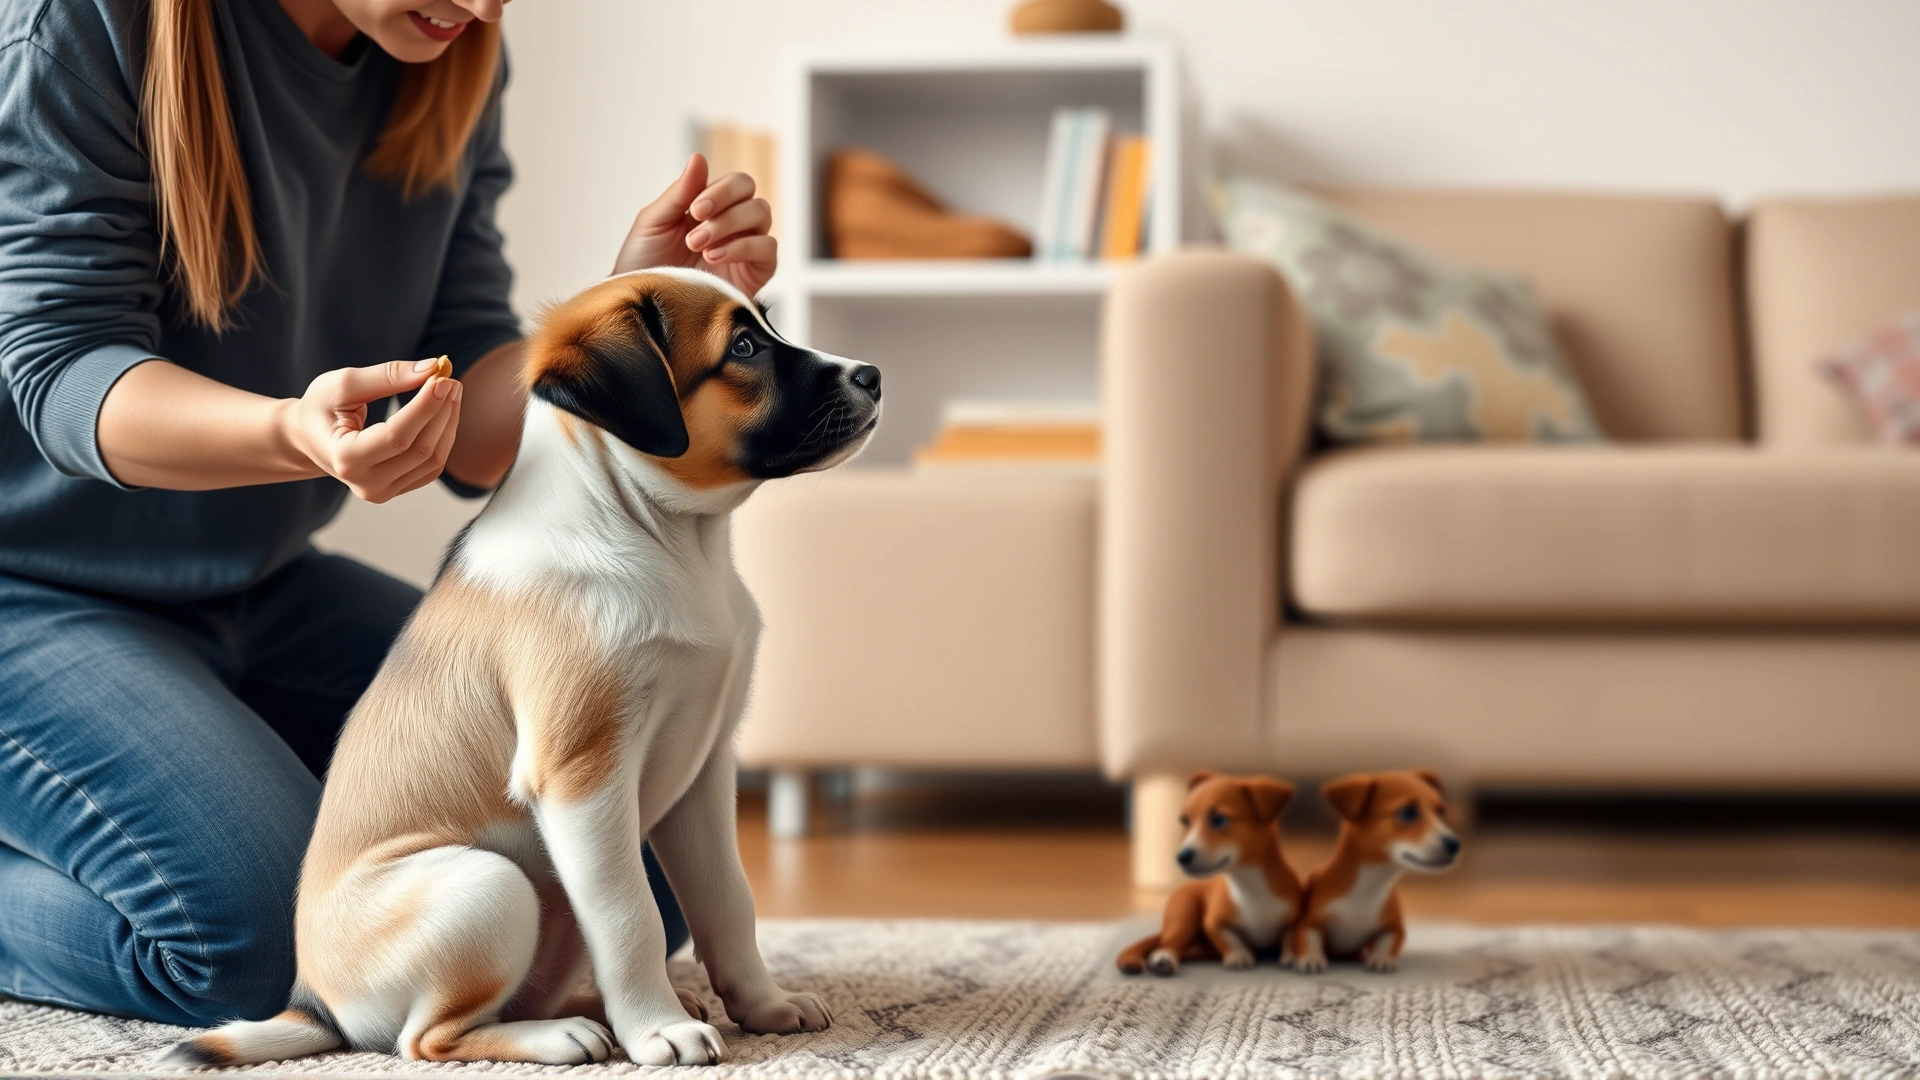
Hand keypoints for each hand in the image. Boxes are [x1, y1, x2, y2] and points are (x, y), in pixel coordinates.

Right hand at [280, 357, 461, 503]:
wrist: (308, 438)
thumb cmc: (321, 407)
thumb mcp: (344, 384)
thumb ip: (387, 376)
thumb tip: (431, 369)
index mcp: (345, 458)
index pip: (397, 436)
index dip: (425, 407)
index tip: (442, 379)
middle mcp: (365, 484)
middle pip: (420, 449)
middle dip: (441, 411)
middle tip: (450, 379)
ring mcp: (383, 492)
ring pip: (432, 460)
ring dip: (448, 423)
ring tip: (450, 391)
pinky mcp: (397, 490)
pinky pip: (431, 467)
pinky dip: (444, 437)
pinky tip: (444, 412)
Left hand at [613, 153, 776, 295]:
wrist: (642, 306)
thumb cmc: (643, 264)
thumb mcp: (654, 222)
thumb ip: (680, 192)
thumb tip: (699, 157)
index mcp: (711, 208)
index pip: (735, 183)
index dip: (720, 190)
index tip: (695, 209)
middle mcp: (733, 225)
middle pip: (752, 194)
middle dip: (725, 206)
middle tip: (696, 228)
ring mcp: (746, 248)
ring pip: (763, 216)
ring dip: (730, 226)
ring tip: (701, 247)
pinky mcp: (755, 273)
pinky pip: (767, 249)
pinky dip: (743, 247)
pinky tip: (715, 258)